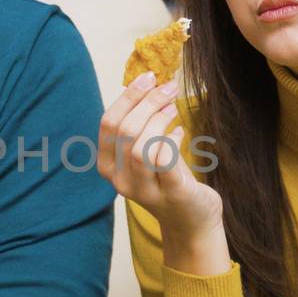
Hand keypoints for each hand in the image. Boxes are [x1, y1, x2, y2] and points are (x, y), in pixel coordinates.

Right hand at [96, 71, 222, 238]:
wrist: (190, 220)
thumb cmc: (167, 178)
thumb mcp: (146, 151)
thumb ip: (140, 125)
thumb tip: (149, 84)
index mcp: (107, 166)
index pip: (108, 124)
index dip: (128, 96)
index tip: (149, 77)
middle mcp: (119, 181)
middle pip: (124, 131)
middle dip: (148, 102)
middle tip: (169, 88)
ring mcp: (143, 191)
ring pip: (140, 148)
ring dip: (159, 120)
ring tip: (174, 109)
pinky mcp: (170, 194)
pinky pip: (165, 161)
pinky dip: (173, 139)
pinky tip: (182, 132)